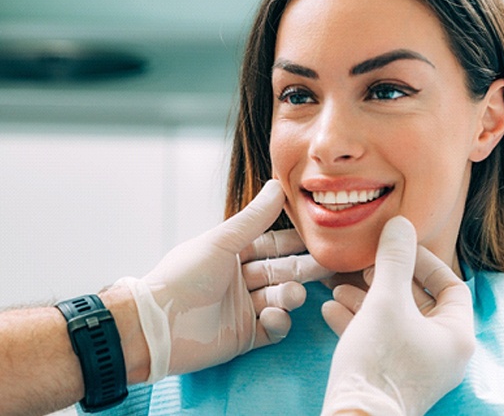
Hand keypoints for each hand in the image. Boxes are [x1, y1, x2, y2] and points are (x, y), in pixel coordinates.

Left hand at [116, 180, 331, 382]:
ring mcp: (243, 308)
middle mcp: (240, 279)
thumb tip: (278, 185)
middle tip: (327, 266)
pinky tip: (272, 316)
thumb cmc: (184, 275)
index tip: (318, 236)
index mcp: (232, 254)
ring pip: (278, 298)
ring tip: (293, 294)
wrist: (157, 324)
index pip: (271, 245)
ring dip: (289, 295)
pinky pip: (271, 328)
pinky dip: (277, 322)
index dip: (294, 241)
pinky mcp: (244, 336)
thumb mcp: (221, 241)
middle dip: (302, 269)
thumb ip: (253, 218)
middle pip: (280, 271)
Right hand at [321, 216, 474, 415]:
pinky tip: (330, 309)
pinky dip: (356, 320)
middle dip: (385, 279)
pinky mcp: (389, 371)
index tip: (396, 250)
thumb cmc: (380, 358)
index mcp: (453, 335)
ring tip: (338, 286)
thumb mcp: (385, 301)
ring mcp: (413, 362)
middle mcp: (439, 350)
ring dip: (365, 298)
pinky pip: (377, 336)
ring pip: (392, 318)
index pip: (451, 286)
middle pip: (416, 300)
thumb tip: (400, 224)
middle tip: (363, 267)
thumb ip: (394, 260)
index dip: (425, 262)